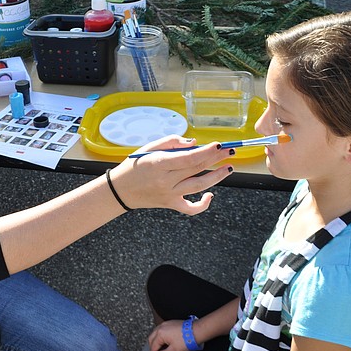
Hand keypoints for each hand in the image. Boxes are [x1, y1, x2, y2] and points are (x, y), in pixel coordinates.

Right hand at [113, 136, 233, 214]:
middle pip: (196, 169)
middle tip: (230, 150)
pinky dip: (203, 204)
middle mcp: (165, 181)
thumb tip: (194, 144)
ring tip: (229, 168)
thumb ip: (171, 142)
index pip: (189, 158)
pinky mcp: (170, 204)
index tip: (219, 145)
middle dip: (215, 159)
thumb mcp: (148, 148)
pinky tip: (210, 195)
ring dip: (217, 177)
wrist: (120, 190)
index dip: (206, 152)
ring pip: (198, 187)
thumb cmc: (134, 166)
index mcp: (159, 163)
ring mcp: (169, 194)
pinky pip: (190, 208)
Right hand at [147, 319, 187, 350]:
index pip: (152, 347)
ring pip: (155, 333)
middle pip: (151, 339)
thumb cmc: (187, 340)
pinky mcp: (170, 323)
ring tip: (160, 349)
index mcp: (160, 333)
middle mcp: (161, 327)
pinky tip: (165, 341)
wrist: (197, 331)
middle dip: (152, 348)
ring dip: (155, 341)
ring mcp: (166, 324)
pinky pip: (161, 330)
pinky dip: (160, 336)